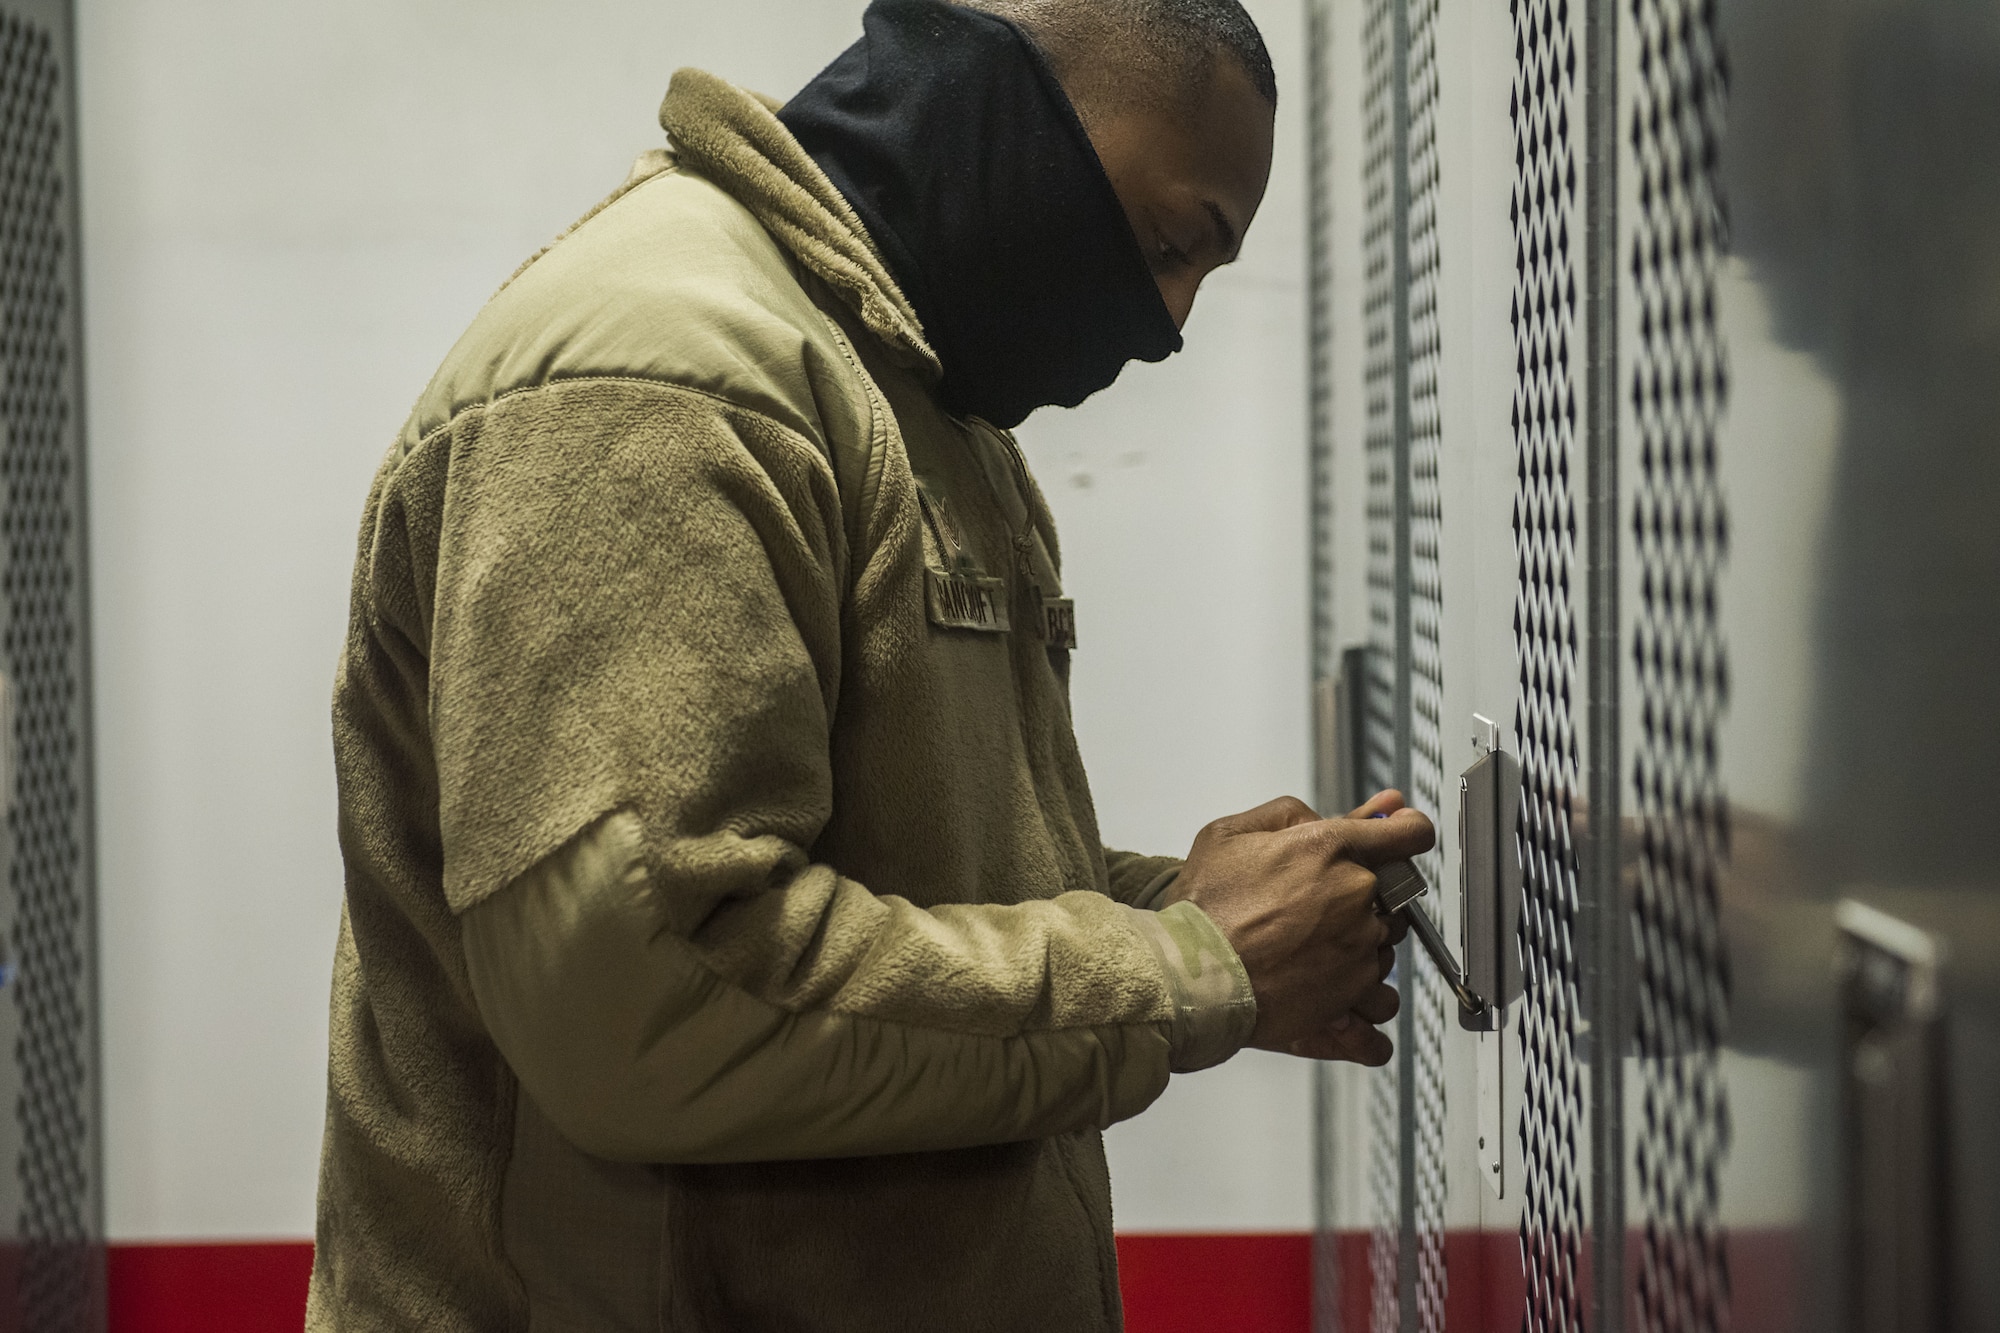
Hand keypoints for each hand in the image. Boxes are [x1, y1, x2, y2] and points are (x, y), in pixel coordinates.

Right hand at [1163, 793, 1432, 1065]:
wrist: (1189, 976)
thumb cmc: (1202, 909)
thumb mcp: (1227, 835)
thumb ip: (1286, 816)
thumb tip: (1324, 818)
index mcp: (1329, 847)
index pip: (1409, 833)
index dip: (1406, 834)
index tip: (1402, 840)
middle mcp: (1354, 894)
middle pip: (1394, 891)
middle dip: (1363, 895)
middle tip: (1316, 908)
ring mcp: (1359, 946)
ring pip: (1386, 941)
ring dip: (1361, 942)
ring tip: (1311, 951)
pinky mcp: (1355, 992)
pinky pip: (1383, 995)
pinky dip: (1363, 995)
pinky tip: (1336, 992)